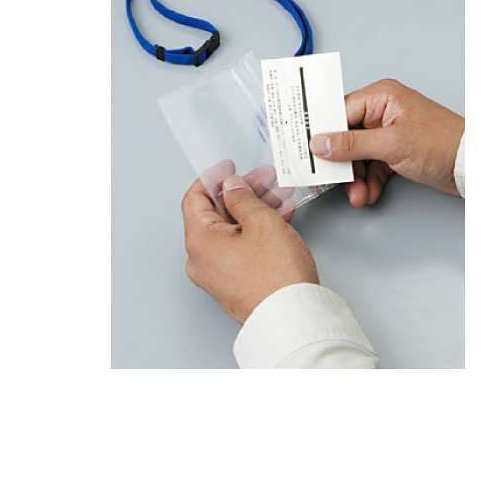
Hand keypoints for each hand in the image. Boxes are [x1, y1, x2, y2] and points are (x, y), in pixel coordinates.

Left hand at [181, 173, 319, 323]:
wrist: (292, 318)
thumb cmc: (276, 276)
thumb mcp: (261, 221)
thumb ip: (243, 197)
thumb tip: (232, 187)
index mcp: (199, 241)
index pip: (195, 198)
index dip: (213, 178)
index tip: (229, 167)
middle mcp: (201, 259)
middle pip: (216, 214)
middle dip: (243, 193)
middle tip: (265, 179)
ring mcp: (217, 274)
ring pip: (232, 230)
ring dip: (254, 210)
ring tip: (280, 197)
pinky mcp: (234, 283)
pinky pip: (239, 248)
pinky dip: (256, 231)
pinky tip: (279, 219)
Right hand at [309, 78, 464, 205]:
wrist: (473, 166)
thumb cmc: (443, 144)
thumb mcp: (391, 145)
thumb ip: (352, 144)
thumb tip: (321, 143)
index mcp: (381, 97)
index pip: (339, 112)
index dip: (324, 134)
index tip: (309, 152)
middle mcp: (383, 111)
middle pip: (346, 136)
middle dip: (342, 164)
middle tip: (334, 182)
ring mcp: (389, 132)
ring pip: (357, 155)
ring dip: (355, 178)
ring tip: (357, 194)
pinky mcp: (395, 151)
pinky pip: (371, 165)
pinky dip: (368, 181)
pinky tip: (368, 193)